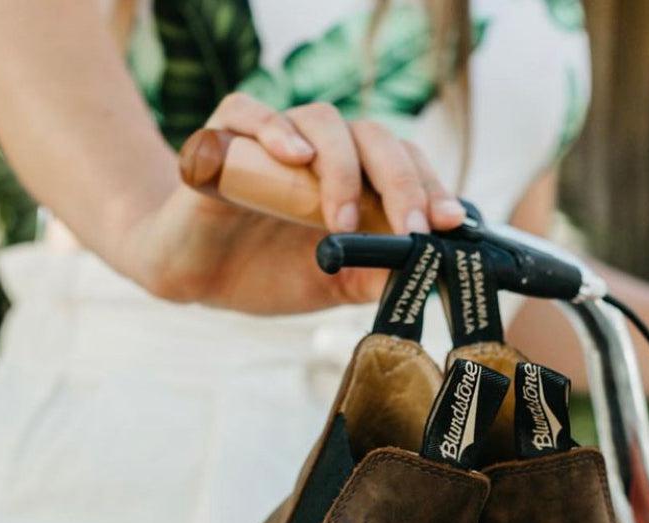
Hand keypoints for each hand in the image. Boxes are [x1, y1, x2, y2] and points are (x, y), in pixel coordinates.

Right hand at [119, 94, 465, 314]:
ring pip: (323, 121)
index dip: (430, 189)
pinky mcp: (225, 138)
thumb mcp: (333, 284)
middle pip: (374, 138)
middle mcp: (322, 151)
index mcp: (355, 180)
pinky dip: (274, 129)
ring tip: (342, 219)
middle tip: (412, 229)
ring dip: (342, 168)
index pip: (404, 166)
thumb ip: (376, 275)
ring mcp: (275, 139)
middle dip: (401, 182)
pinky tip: (293, 155)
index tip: (452, 223)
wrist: (196, 278)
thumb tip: (427, 279)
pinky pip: (249, 112)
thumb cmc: (266, 272)